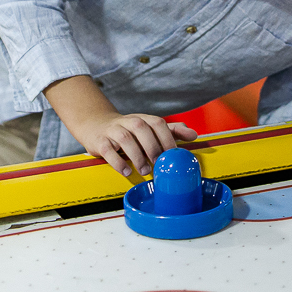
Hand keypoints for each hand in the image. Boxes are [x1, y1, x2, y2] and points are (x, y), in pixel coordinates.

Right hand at [75, 112, 197, 176]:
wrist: (96, 126)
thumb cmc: (130, 131)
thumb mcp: (150, 129)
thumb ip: (172, 131)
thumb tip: (194, 135)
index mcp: (143, 119)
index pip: (158, 123)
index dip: (167, 137)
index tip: (173, 153)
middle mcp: (128, 121)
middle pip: (141, 128)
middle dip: (152, 146)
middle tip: (158, 163)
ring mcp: (113, 130)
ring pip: (125, 138)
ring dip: (136, 155)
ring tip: (145, 170)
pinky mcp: (100, 141)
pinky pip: (108, 149)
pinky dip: (117, 161)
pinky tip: (126, 172)